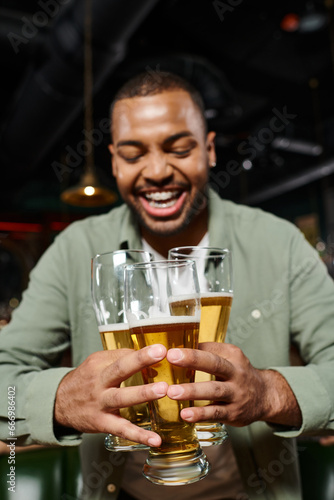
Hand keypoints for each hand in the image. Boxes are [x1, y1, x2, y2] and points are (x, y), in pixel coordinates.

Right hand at [54, 344, 167, 446]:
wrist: (58, 403)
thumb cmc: (86, 380)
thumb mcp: (96, 364)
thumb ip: (119, 360)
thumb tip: (149, 359)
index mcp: (98, 364)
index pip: (122, 354)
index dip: (142, 352)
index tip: (161, 348)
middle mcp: (98, 381)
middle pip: (119, 369)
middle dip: (140, 361)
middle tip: (161, 354)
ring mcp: (100, 403)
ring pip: (121, 397)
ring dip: (143, 393)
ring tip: (163, 390)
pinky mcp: (102, 423)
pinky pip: (121, 429)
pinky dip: (139, 435)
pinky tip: (155, 439)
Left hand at [166, 342, 301, 427]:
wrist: (265, 396)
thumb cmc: (237, 374)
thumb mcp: (229, 357)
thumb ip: (207, 352)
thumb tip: (176, 347)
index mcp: (233, 355)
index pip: (211, 348)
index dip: (191, 348)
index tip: (171, 348)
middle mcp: (237, 372)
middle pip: (215, 364)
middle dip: (192, 359)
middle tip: (171, 357)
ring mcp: (236, 393)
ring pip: (214, 390)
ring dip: (192, 391)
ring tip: (171, 392)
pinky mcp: (234, 413)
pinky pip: (216, 413)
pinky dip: (200, 414)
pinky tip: (185, 414)